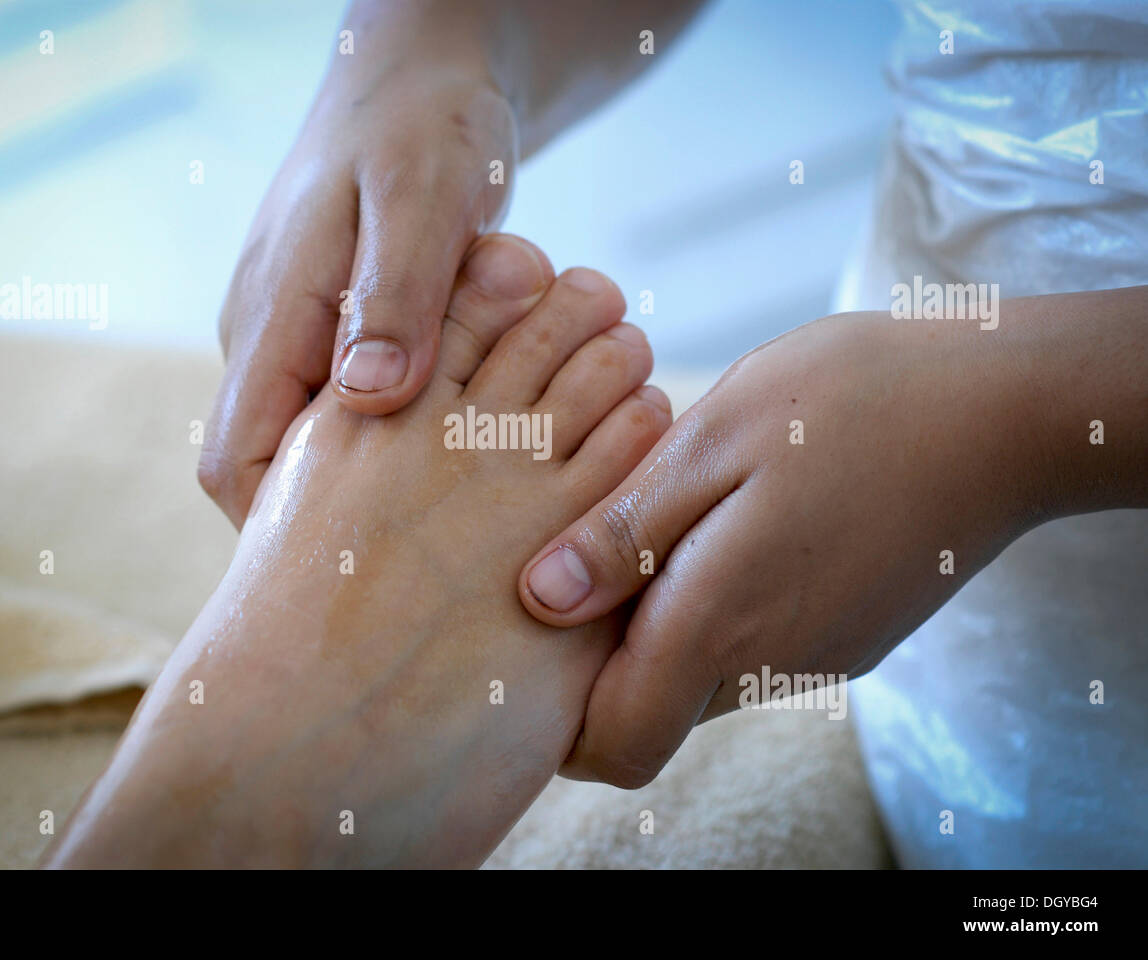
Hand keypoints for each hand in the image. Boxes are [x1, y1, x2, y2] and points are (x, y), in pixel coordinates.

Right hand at [199, 54, 516, 526]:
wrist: (423, 76)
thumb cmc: (420, 125)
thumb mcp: (418, 198)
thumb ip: (395, 294)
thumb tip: (369, 400)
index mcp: (272, 317)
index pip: (235, 461)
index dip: (274, 535)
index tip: (348, 576)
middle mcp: (277, 339)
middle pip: (277, 470)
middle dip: (337, 522)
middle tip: (425, 560)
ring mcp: (310, 339)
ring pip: (325, 445)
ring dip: (386, 477)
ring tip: (462, 508)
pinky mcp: (348, 333)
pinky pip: (363, 408)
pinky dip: (412, 436)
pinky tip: (473, 451)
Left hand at [517, 307, 1085, 786]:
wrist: (1008, 410)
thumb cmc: (855, 401)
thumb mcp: (716, 441)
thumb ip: (625, 531)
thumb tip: (539, 601)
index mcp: (722, 620)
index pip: (615, 742)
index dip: (561, 722)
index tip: (532, 651)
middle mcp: (771, 666)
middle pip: (652, 712)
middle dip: (602, 661)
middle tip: (582, 558)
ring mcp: (818, 659)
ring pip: (701, 681)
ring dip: (662, 627)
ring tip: (655, 525)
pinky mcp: (850, 638)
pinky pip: (755, 653)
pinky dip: (717, 612)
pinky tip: (723, 527)